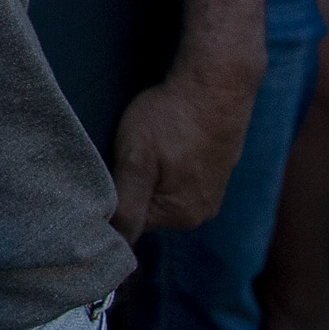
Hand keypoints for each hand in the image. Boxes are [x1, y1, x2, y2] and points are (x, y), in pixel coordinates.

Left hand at [112, 57, 258, 236]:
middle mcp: (201, 212)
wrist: (215, 85)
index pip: (129, 220)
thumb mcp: (136, 160)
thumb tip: (117, 244)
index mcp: (181, 216)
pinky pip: (179, 175)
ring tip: (151, 140)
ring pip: (161, 190)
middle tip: (131, 148)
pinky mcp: (215, 172)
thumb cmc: (171, 118)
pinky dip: (167, 160)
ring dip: (149, 170)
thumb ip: (126, 205)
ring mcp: (211, 192)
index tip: (113, 163)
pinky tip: (166, 138)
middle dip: (131, 182)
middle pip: (146, 207)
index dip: (113, 193)